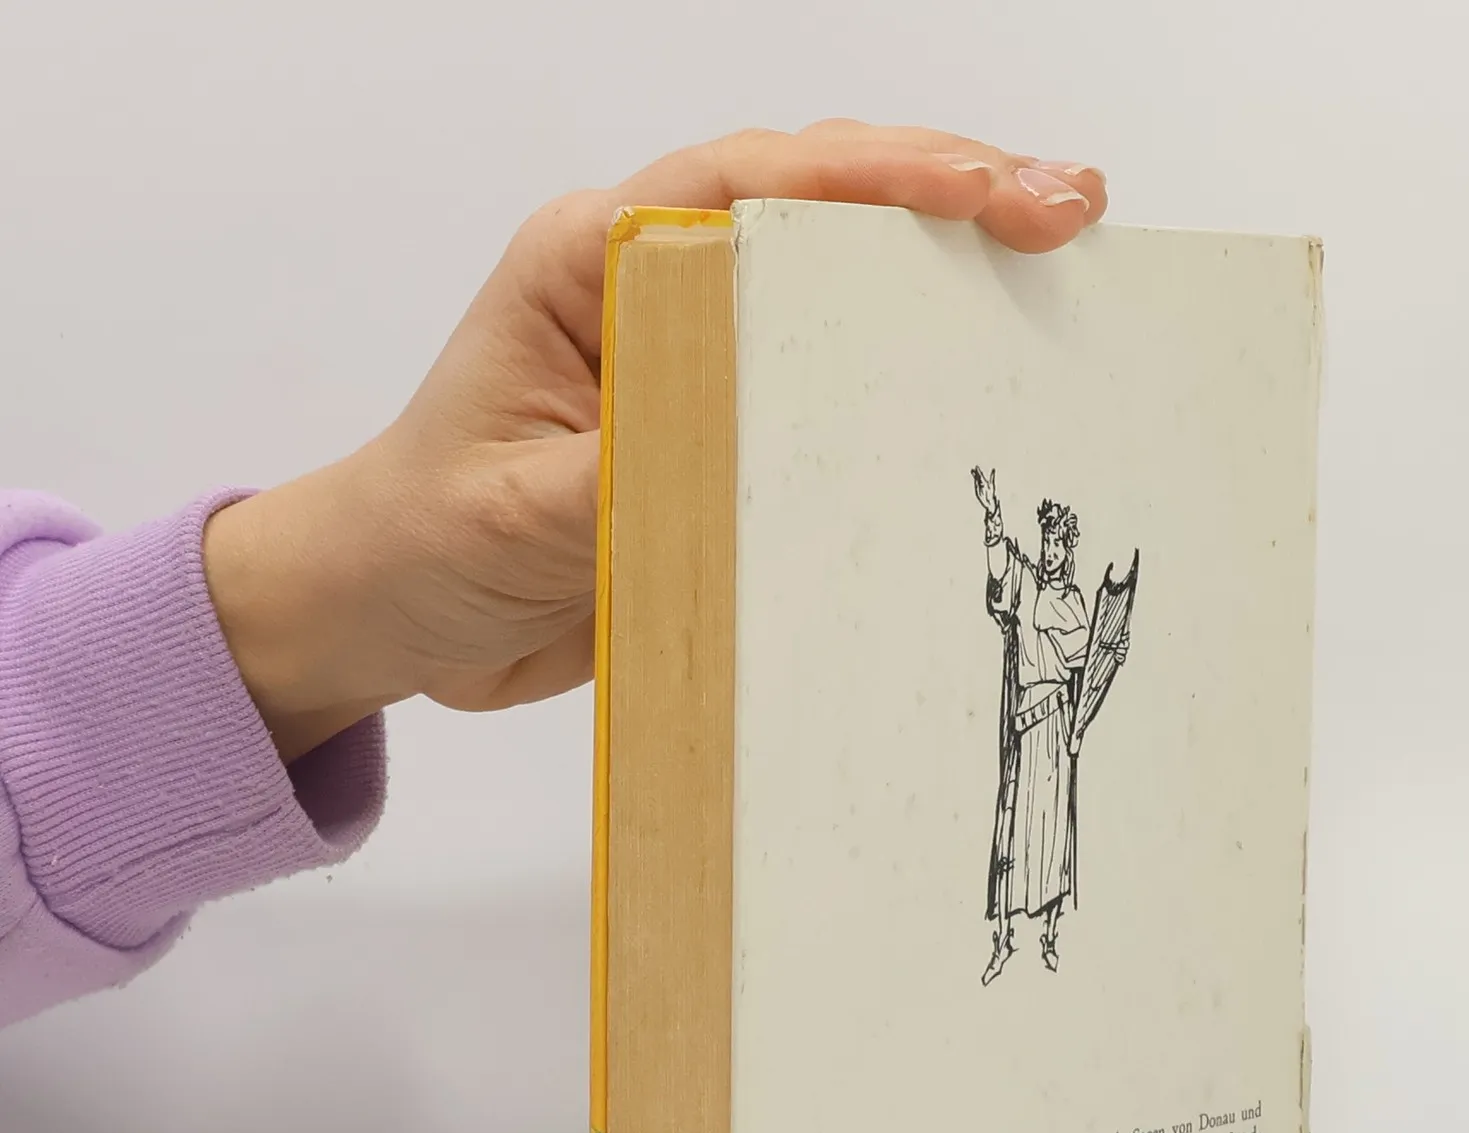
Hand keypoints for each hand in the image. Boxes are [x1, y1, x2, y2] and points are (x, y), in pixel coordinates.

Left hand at [204, 122, 1107, 760]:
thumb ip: (626, 478)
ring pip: (841, 290)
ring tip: (1062, 285)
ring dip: (949, 283)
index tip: (994, 194)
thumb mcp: (514, 516)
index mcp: (592, 262)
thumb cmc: (424, 542)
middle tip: (1072, 212)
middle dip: (952, 199)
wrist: (395, 618)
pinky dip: (908, 389)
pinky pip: (831, 400)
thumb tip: (744, 454)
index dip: (882, 177)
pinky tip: (981, 397)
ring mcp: (699, 359)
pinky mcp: (725, 434)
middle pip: (822, 208)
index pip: (752, 183)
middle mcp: (655, 289)